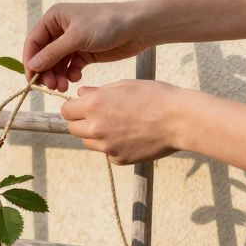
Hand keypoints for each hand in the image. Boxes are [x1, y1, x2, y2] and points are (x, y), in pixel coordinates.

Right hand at [23, 2, 151, 91]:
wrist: (138, 27)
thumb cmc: (106, 24)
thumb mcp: (76, 38)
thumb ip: (52, 53)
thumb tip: (32, 66)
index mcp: (54, 18)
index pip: (34, 42)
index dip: (30, 61)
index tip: (31, 80)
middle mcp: (60, 29)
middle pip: (44, 55)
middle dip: (46, 71)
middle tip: (51, 86)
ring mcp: (72, 42)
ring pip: (57, 63)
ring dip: (57, 76)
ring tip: (63, 86)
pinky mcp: (85, 52)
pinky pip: (70, 66)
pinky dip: (71, 74)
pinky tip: (77, 77)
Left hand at [61, 81, 183, 163]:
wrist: (180, 120)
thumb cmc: (155, 96)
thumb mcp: (124, 85)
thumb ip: (98, 92)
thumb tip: (80, 95)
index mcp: (94, 105)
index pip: (66, 110)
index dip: (74, 107)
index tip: (84, 106)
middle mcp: (96, 128)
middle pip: (74, 129)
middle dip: (83, 122)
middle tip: (102, 115)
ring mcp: (106, 146)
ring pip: (89, 142)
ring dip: (96, 135)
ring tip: (119, 125)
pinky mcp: (119, 159)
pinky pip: (107, 153)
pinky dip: (113, 147)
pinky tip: (131, 136)